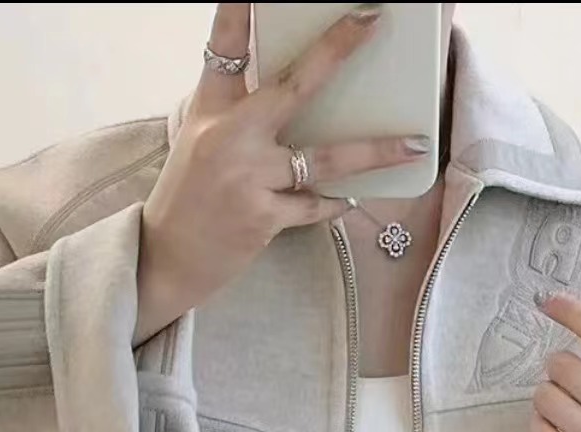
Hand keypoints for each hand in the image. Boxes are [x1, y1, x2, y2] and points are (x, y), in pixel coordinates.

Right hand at [135, 2, 429, 343]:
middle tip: (369, 22)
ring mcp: (248, 177)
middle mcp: (229, 136)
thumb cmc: (188, 196)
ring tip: (414, 144)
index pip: (225, 46)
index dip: (239, 9)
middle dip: (336, 51)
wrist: (166, 257)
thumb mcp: (201, 139)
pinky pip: (313, 205)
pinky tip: (349, 200)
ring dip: (375, 152)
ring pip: (325, 158)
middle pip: (294, 85)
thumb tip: (289, 94)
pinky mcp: (262, 217)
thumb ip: (239, 112)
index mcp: (211, 109)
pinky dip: (332, 203)